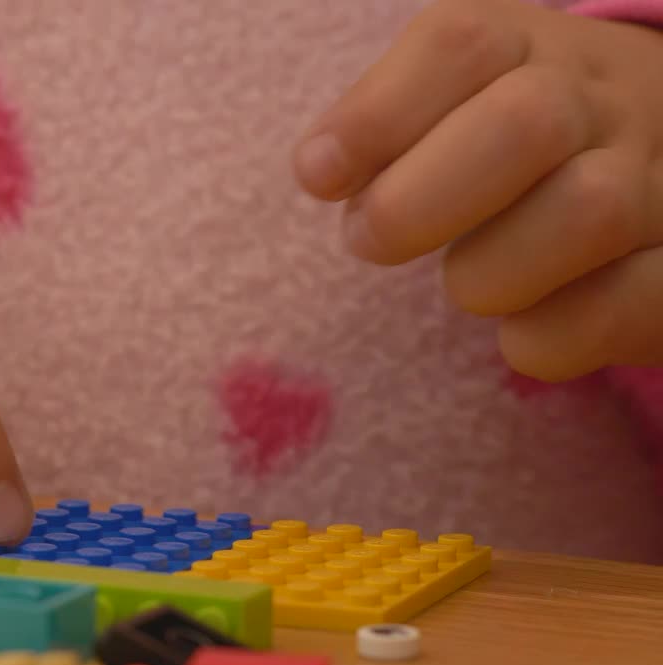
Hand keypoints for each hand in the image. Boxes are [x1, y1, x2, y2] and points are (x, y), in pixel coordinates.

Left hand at [294, 0, 662, 380]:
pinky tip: (519, 333)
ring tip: (465, 282)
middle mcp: (608, 99)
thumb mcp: (451, 104)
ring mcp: (661, 179)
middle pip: (525, 123)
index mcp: (531, 47)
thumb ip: (386, 128)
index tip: (318, 177)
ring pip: (589, 210)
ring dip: (490, 271)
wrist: (658, 151)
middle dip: (418, 201)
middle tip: (367, 242)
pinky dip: (552, 335)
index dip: (375, 116)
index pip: (459, 46)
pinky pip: (632, 303)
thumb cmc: (515, 142)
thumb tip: (322, 169)